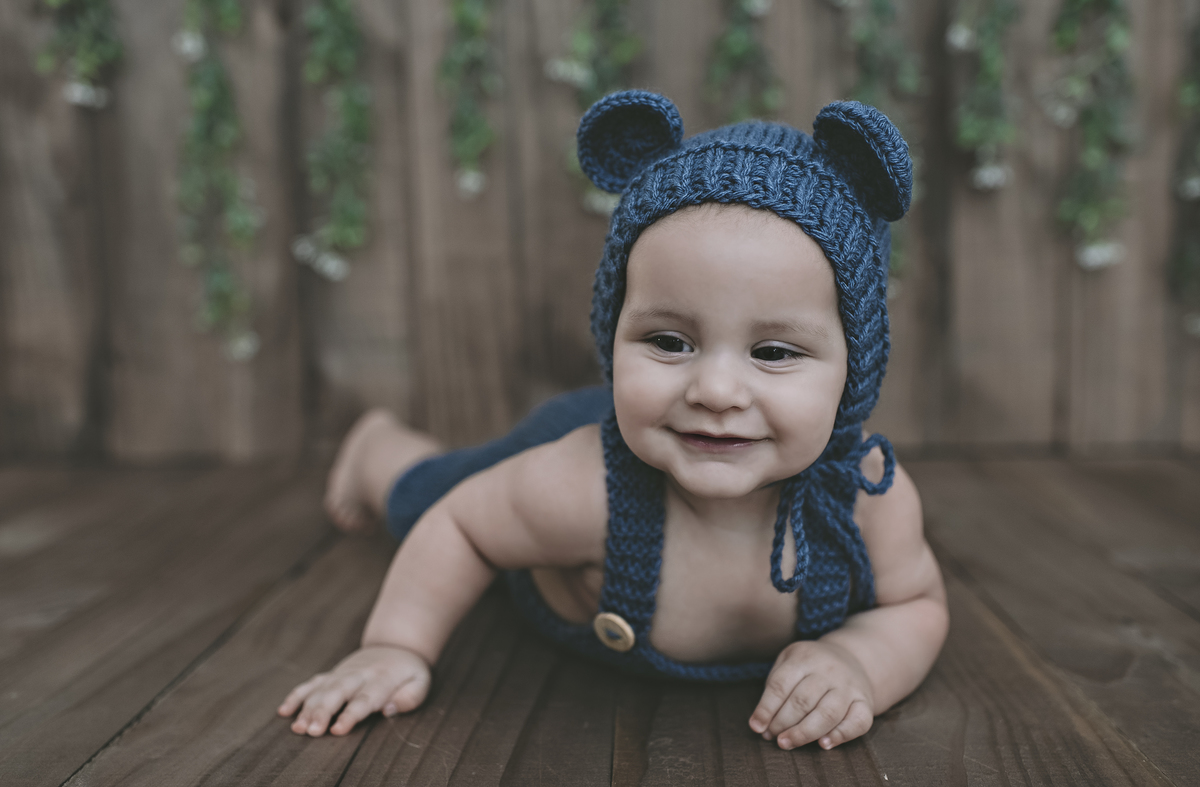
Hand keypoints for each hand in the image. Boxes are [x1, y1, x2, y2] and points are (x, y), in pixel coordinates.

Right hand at [277, 645, 430, 735]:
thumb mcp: (421, 682)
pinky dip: (297, 695)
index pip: (364, 699)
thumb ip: (409, 697)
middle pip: (337, 693)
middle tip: (311, 731)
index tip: (337, 730)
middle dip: (322, 712)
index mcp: (381, 679)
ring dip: (307, 708)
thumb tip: (388, 710)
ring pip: (321, 689)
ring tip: (297, 727)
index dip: (350, 715)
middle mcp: (357, 675)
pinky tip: (284, 711)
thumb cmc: (409, 671)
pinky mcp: (332, 674)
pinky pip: (311, 683)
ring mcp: (342, 673)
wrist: (395, 645)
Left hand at [748, 640, 874, 749]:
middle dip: (782, 723)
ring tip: (787, 743)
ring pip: (828, 714)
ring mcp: (849, 686)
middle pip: (802, 701)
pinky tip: (823, 744)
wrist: (851, 657)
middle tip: (772, 737)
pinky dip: (841, 735)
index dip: (766, 709)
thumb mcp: (789, 661)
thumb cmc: (810, 665)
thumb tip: (760, 725)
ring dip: (804, 733)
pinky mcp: (865, 702)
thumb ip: (774, 688)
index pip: (781, 685)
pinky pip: (858, 722)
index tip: (756, 727)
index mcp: (804, 657)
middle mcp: (829, 670)